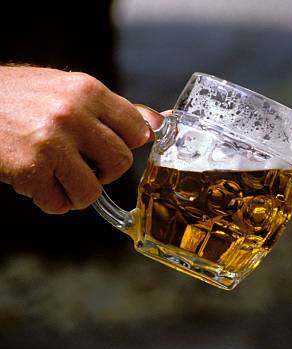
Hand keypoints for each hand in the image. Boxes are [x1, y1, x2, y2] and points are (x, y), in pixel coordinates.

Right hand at [0, 66, 163, 213]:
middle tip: (86, 166)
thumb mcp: (68, 89)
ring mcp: (51, 143)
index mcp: (88, 90)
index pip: (138, 130)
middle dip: (107, 172)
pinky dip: (52, 201)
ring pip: (93, 190)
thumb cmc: (20, 97)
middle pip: (121, 162)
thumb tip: (159, 123)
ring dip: (80, 192)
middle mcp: (73, 114)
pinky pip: (60, 203)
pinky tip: (39, 183)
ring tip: (62, 178)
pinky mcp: (29, 169)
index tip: (112, 148)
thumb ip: (113, 110)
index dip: (129, 145)